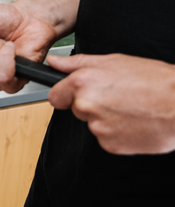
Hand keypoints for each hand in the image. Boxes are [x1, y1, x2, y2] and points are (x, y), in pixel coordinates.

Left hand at [48, 53, 174, 153]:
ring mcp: (97, 127)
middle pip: (76, 109)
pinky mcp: (110, 145)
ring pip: (92, 123)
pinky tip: (133, 121)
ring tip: (129, 107)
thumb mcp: (112, 61)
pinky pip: (106, 138)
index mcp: (82, 83)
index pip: (55, 96)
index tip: (74, 94)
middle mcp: (85, 105)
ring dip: (105, 118)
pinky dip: (116, 132)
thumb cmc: (152, 80)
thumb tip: (54, 63)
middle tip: (115, 96)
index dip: (65, 94)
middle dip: (90, 104)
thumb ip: (76, 63)